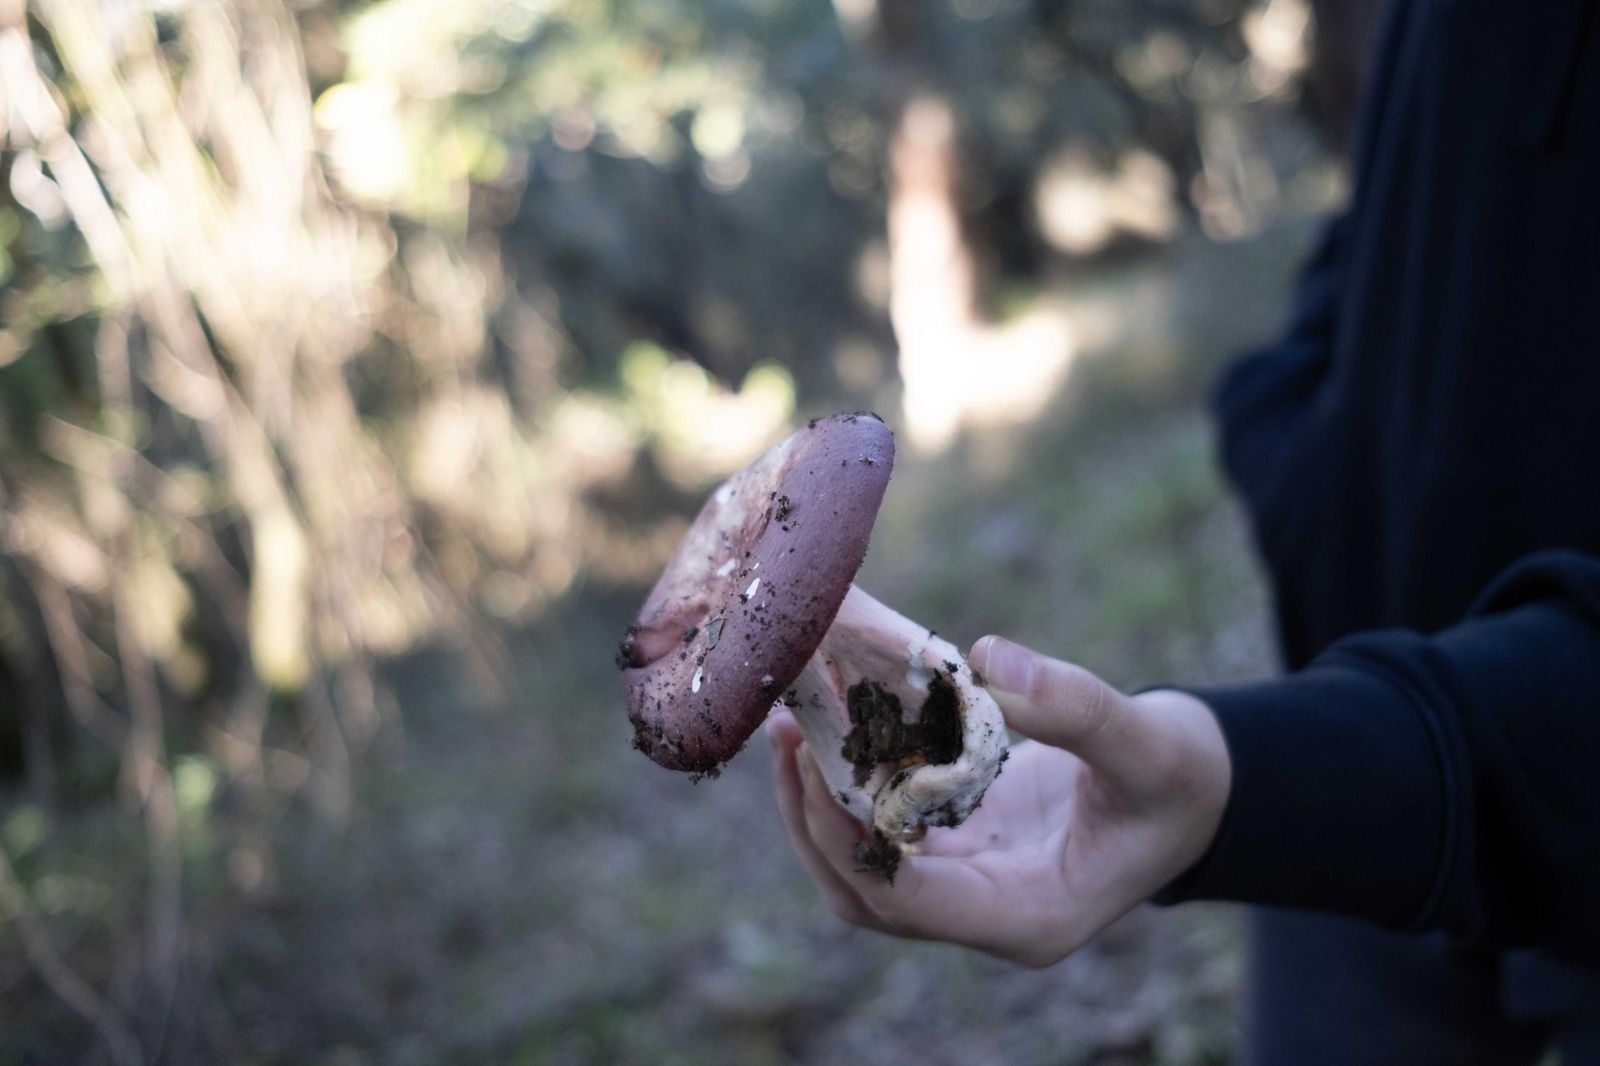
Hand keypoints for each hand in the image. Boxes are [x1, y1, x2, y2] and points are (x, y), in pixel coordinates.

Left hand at [767, 635, 1230, 966]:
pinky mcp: (957, 843)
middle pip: (865, 894)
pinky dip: (852, 780)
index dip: (851, 841)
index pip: (909, 904)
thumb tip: (988, 660)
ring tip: (793, 721)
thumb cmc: (1179, 778)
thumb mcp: (1147, 742)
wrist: (1192, 789)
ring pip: (862, 866)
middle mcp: (986, 912)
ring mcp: (966, 882)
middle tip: (789, 732)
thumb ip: (1076, 708)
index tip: (816, 765)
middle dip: (813, 820)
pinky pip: (883, 826)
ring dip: (818, 801)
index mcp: (1029, 917)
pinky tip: (837, 719)